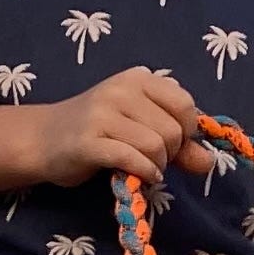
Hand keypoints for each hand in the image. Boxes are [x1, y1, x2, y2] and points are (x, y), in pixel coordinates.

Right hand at [24, 67, 216, 194]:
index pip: (184, 104)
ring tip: (142, 165)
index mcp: (138, 78)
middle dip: (170, 153)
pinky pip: (131, 158)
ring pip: (155, 145)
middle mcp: (120, 90)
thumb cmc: (99, 132)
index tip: (172, 142)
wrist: (44, 139)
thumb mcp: (142, 129)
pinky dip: (144, 172)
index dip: (186, 131)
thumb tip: (209, 162)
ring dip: (156, 165)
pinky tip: (140, 176)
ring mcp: (102, 114)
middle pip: (172, 130)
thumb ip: (179, 144)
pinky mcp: (88, 141)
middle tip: (151, 158)